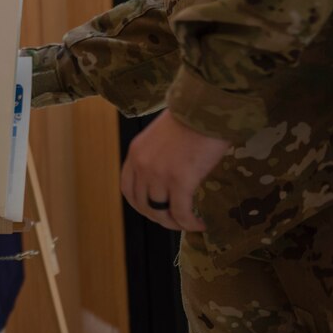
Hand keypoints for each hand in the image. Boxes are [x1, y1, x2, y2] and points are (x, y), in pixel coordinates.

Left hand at [120, 110, 230, 231]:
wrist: (205, 109)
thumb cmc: (189, 119)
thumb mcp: (159, 137)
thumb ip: (156, 156)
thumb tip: (167, 176)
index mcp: (135, 153)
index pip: (127, 188)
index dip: (140, 204)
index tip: (154, 210)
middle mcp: (142, 165)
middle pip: (143, 204)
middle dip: (159, 217)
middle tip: (176, 221)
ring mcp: (159, 174)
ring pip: (160, 211)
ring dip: (175, 223)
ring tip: (189, 222)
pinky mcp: (180, 181)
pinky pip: (181, 212)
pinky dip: (189, 223)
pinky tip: (199, 224)